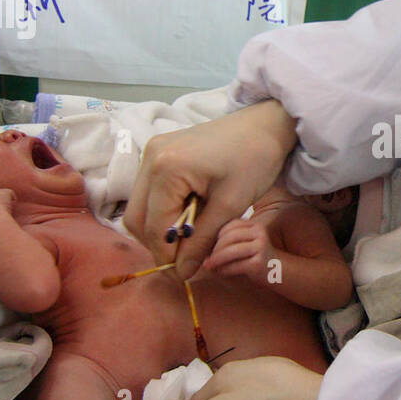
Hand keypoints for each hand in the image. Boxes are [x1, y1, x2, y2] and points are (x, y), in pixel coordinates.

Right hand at [125, 100, 297, 278]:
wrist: (264, 124)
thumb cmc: (254, 160)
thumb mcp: (230, 205)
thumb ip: (202, 241)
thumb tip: (182, 273)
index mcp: (166, 168)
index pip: (154, 226)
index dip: (167, 256)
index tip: (184, 275)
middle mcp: (150, 157)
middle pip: (136, 218)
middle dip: (159, 244)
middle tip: (185, 260)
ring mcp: (151, 152)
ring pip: (139, 207)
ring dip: (159, 228)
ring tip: (191, 236)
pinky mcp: (158, 152)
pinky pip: (149, 192)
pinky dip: (163, 210)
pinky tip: (189, 215)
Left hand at [203, 218, 275, 285]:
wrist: (280, 272)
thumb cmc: (258, 258)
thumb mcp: (248, 244)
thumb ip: (232, 241)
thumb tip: (206, 247)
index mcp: (256, 226)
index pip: (231, 225)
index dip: (218, 235)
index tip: (210, 246)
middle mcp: (260, 233)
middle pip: (229, 237)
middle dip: (215, 249)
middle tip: (207, 259)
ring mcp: (261, 247)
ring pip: (231, 251)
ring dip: (217, 259)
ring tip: (209, 266)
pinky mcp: (259, 263)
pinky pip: (235, 265)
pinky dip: (225, 270)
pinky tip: (220, 272)